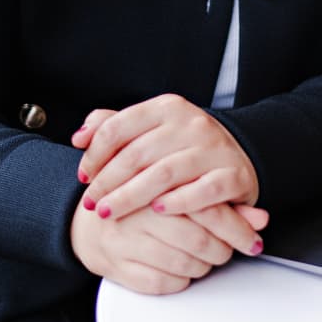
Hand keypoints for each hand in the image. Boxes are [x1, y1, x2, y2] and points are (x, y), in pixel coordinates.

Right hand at [69, 199, 269, 295]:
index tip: (252, 240)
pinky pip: (162, 284)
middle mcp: (137, 210)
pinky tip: (181, 268)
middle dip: (221, 250)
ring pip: (183, 264)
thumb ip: (222, 201)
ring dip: (203, 266)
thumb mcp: (182, 189)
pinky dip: (180, 281)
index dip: (236, 228)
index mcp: (155, 182)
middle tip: (226, 249)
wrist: (91, 220)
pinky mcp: (117, 266)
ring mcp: (125, 239)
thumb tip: (260, 218)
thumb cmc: (142, 201)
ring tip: (205, 257)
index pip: (206, 208)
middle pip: (198, 240)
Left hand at [72, 95, 259, 221]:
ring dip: (130, 197)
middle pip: (137, 154)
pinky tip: (158, 212)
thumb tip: (79, 137)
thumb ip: (114, 127)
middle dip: (107, 182)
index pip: (119, 126)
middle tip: (90, 204)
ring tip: (108, 213)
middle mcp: (192, 123)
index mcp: (168, 107)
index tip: (83, 177)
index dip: (95, 154)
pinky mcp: (234, 175)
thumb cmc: (185, 148)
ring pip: (164, 174)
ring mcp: (215, 148)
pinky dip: (179, 203)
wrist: (242, 157)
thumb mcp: (152, 130)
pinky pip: (203, 191)